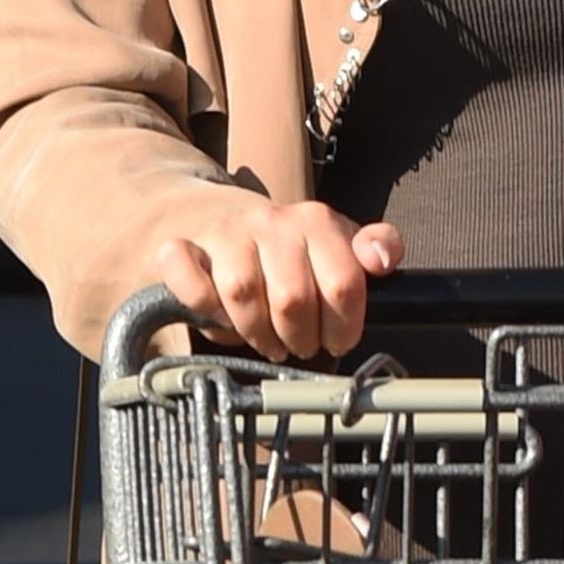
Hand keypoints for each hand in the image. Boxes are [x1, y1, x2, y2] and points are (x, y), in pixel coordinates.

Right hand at [156, 201, 402, 360]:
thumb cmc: (289, 248)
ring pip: (242, 293)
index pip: (343, 282)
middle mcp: (270, 220)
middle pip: (292, 298)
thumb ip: (377, 249)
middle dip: (300, 337)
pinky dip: (205, 309)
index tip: (337, 340)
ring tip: (268, 340)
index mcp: (317, 221)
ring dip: (257, 332)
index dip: (344, 326)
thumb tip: (383, 259)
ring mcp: (224, 232)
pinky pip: (190, 284)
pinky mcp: (180, 247)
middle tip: (299, 345)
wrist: (216, 217)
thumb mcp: (340, 245)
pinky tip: (222, 318)